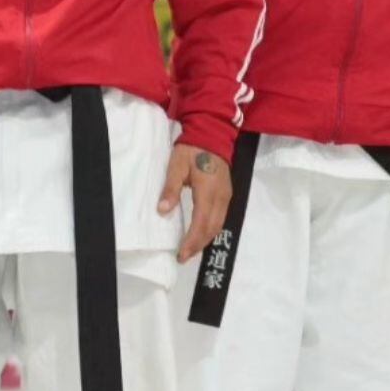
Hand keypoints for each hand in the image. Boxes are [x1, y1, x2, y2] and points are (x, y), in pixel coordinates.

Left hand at [161, 144, 231, 262]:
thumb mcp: (176, 166)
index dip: (192, 241)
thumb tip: (163, 211)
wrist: (212, 133)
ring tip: (191, 249)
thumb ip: (170, 189)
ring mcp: (226, 195)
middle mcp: (221, 196)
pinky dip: (211, 229)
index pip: (201, 222)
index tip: (181, 255)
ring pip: (219, 224)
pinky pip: (221, 217)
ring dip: (206, 239)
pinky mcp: (227, 193)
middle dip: (199, 245)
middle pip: (212, 227)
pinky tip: (202, 233)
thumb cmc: (191, 150)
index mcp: (208, 191)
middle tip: (184, 257)